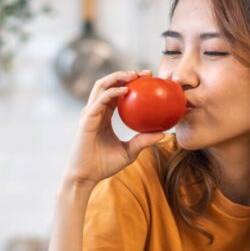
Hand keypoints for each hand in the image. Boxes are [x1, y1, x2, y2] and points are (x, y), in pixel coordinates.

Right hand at [62, 70, 166, 187]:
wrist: (85, 177)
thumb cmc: (104, 165)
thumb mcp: (129, 152)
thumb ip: (143, 141)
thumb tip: (163, 133)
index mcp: (104, 116)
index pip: (116, 92)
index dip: (130, 82)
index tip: (148, 79)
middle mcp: (95, 111)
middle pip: (108, 84)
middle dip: (125, 74)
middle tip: (145, 73)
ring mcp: (90, 114)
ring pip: (101, 86)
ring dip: (117, 77)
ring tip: (134, 75)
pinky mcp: (87, 119)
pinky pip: (100, 101)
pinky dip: (113, 92)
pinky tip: (126, 90)